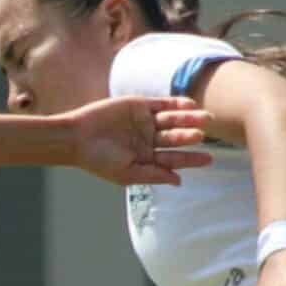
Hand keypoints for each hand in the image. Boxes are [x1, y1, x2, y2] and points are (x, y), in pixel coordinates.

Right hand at [65, 97, 212, 185]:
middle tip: (204, 136)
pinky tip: (190, 104)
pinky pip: (162, 104)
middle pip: (175, 138)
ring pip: (172, 120)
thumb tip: (179, 182)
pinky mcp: (139, 105)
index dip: (191, 159)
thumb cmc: (99, 161)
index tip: (209, 159)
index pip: (174, 159)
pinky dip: (176, 103)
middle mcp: (149, 140)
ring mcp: (145, 122)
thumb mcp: (127, 173)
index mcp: (147, 158)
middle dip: (190, 137)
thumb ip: (153, 176)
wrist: (77, 138)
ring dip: (188, 119)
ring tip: (205, 118)